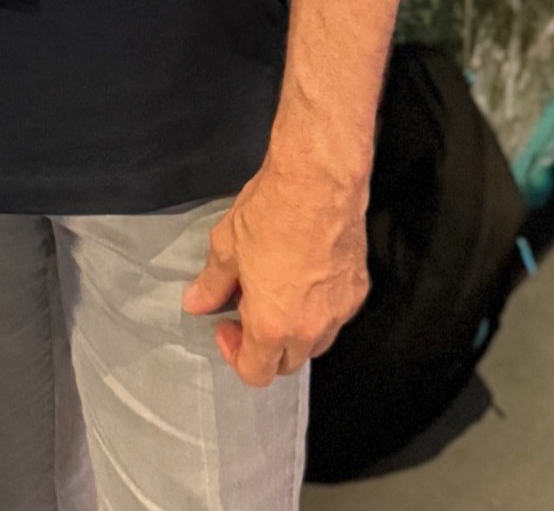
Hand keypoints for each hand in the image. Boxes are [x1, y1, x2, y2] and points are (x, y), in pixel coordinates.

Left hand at [181, 154, 368, 386]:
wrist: (318, 181)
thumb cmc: (269, 212)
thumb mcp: (227, 246)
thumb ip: (211, 283)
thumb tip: (195, 304)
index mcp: (273, 325)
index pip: (256, 373)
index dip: (234, 355)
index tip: (225, 324)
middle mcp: (310, 329)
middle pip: (286, 363)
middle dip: (263, 346)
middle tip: (246, 308)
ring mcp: (339, 312)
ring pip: (314, 343)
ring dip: (292, 331)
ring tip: (276, 292)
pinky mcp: (359, 291)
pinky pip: (334, 316)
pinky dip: (317, 309)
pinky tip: (305, 278)